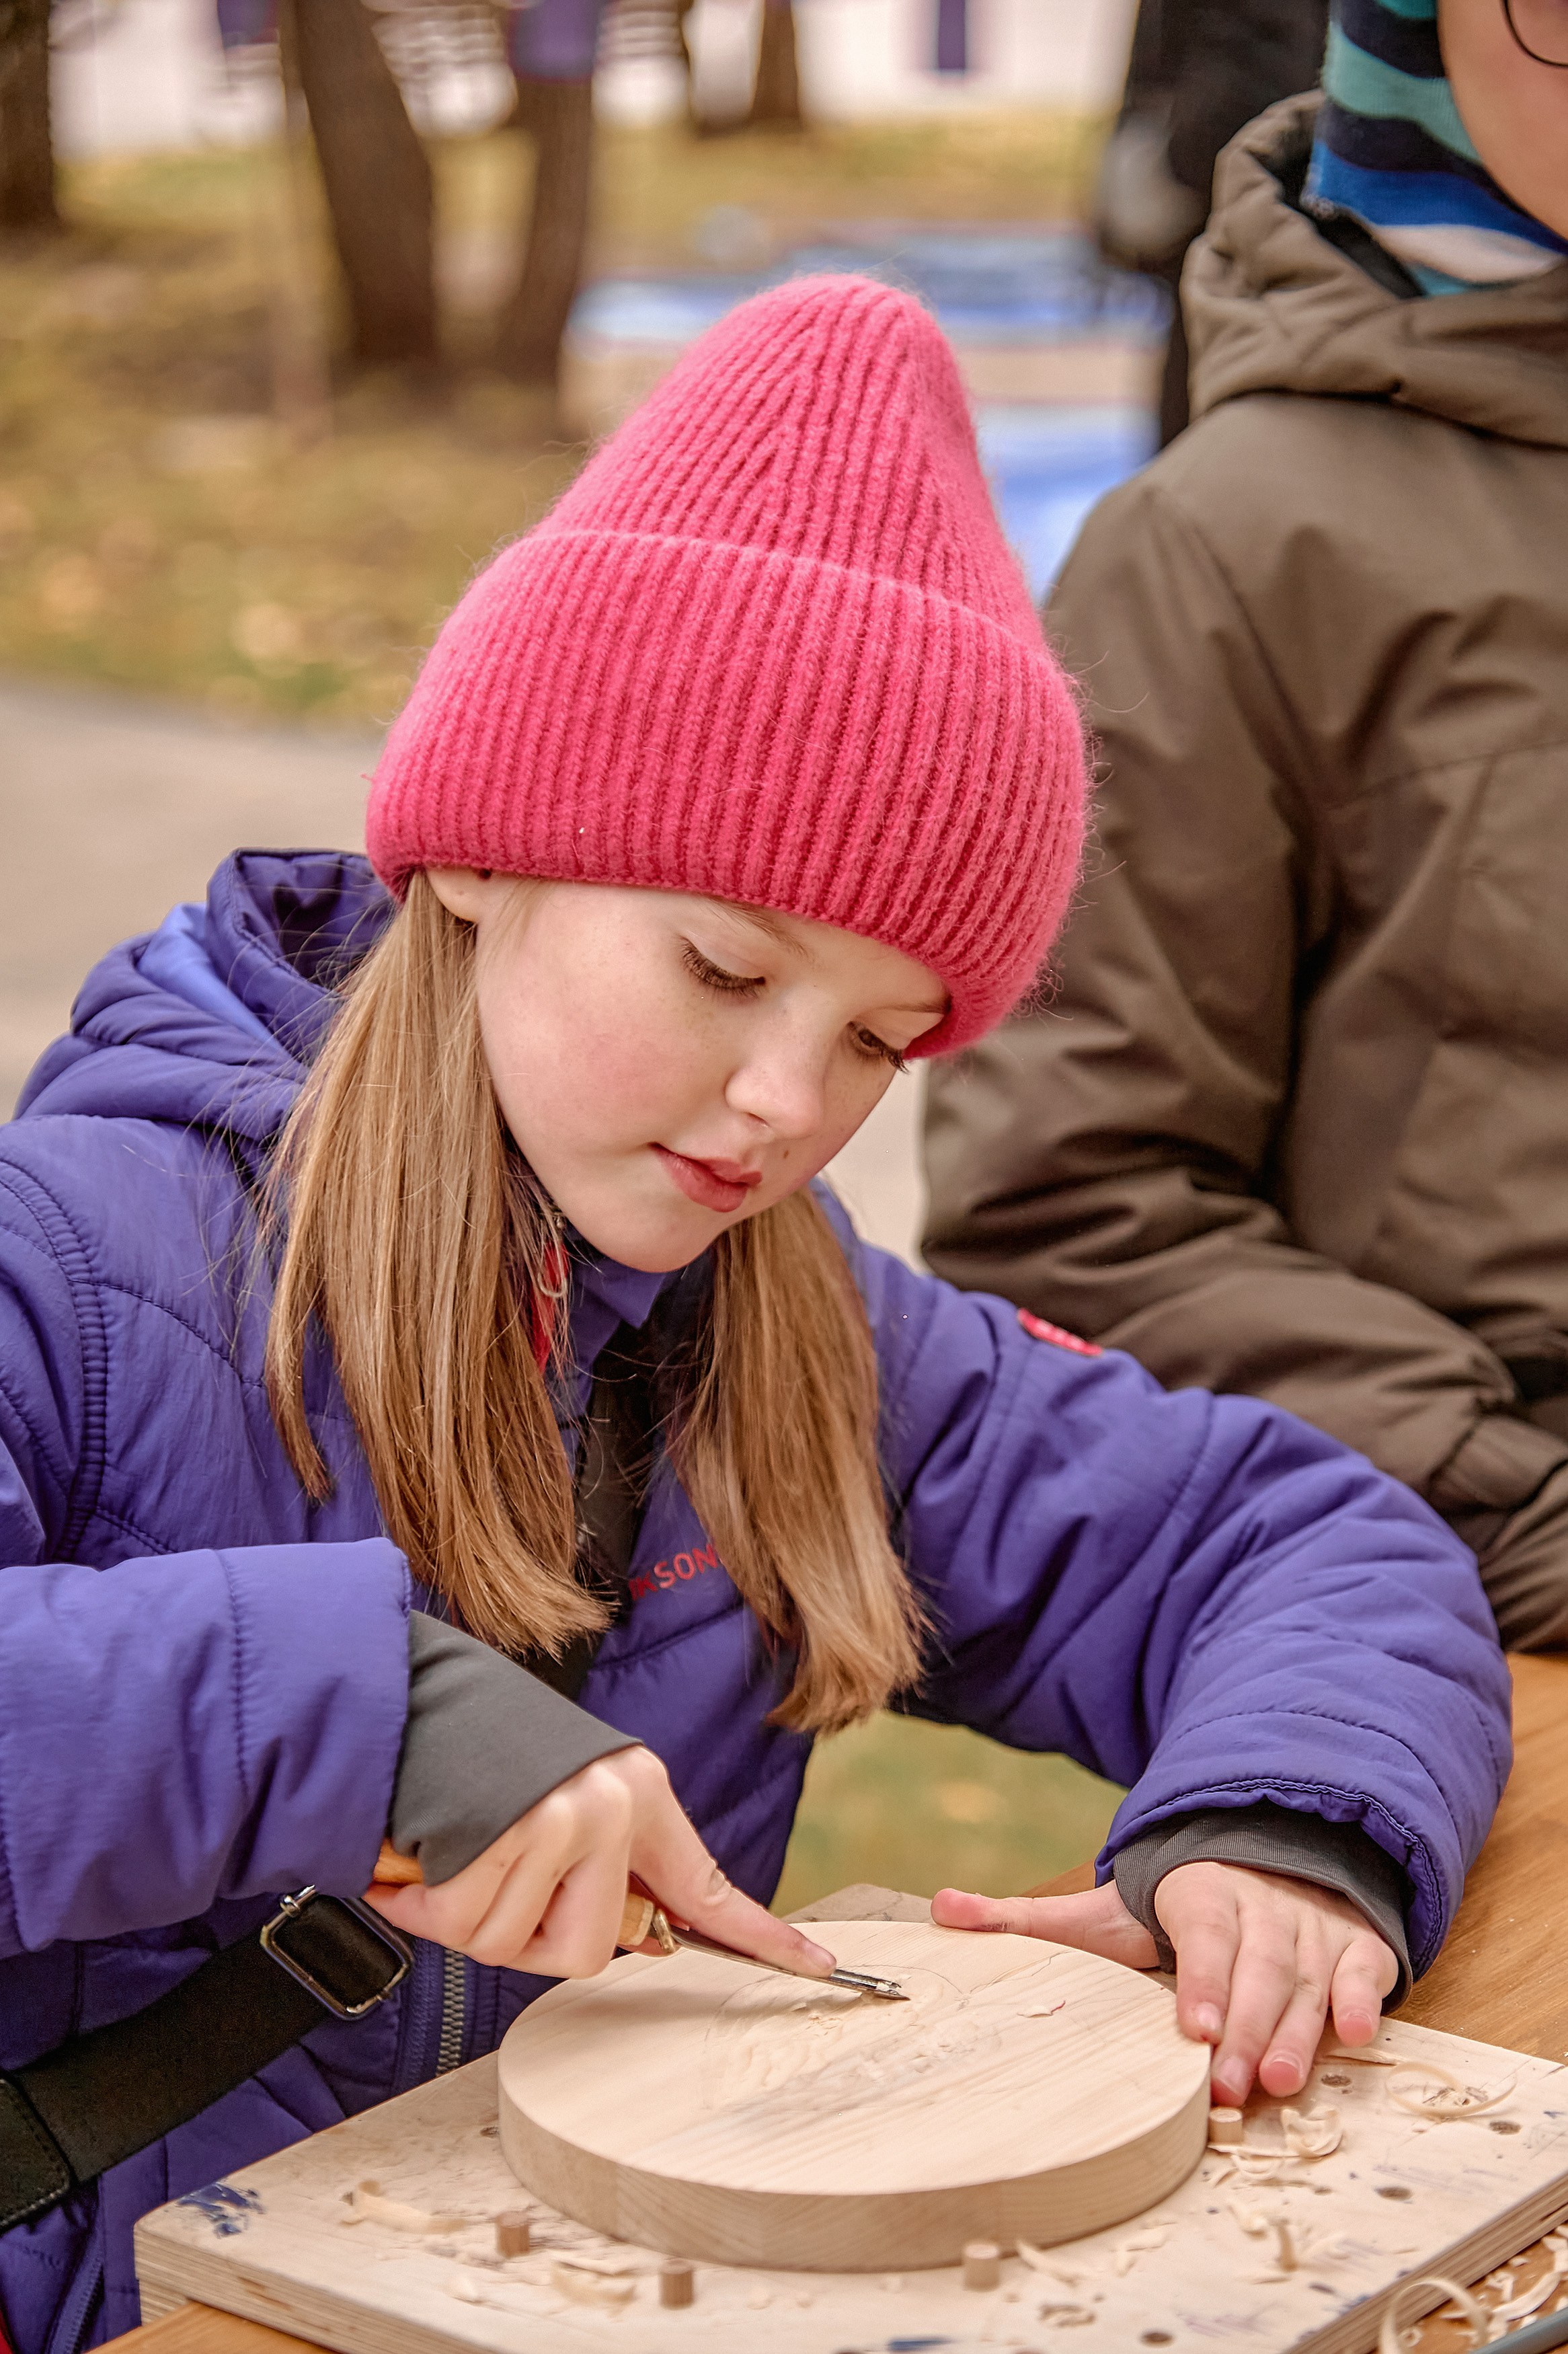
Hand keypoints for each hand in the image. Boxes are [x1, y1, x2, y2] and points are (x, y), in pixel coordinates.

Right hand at [363, 1746, 837, 1982]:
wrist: (394, 1692)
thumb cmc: (467, 1755)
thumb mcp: (556, 1797)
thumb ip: (598, 1868)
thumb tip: (634, 1943)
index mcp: (638, 1794)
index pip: (707, 1884)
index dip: (764, 1939)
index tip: (823, 1970)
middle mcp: (614, 1804)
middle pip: (591, 1949)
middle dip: (525, 1938)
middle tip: (485, 1885)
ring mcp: (565, 1815)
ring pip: (516, 1944)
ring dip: (461, 1913)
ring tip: (444, 1851)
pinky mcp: (509, 1828)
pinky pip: (466, 1923)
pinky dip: (423, 1903)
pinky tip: (415, 1856)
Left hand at [931, 1863, 1396, 2102]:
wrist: (1258, 1854)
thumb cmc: (1169, 1904)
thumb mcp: (1102, 1910)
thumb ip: (1026, 1917)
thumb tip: (939, 1909)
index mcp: (1199, 1893)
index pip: (1203, 1935)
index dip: (1201, 1978)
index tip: (1191, 2028)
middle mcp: (1260, 1907)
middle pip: (1255, 1969)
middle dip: (1243, 2029)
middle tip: (1229, 2086)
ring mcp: (1311, 1926)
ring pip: (1306, 1981)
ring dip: (1295, 2031)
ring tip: (1278, 2083)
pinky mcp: (1353, 1945)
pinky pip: (1365, 1971)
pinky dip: (1364, 2000)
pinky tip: (1357, 2036)